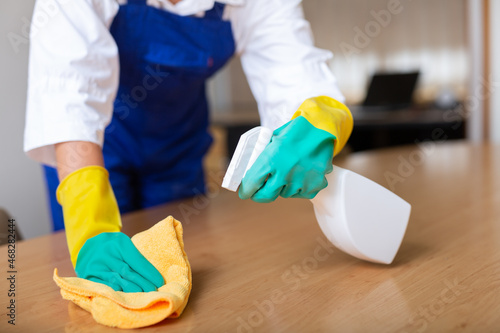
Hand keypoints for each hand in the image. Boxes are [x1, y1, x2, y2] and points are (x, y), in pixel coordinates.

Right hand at [57, 166, 162, 291]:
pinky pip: (104, 286)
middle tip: (154, 292)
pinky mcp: (88, 275)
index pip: (136, 260)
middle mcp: (106, 254)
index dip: (149, 272)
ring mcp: (96, 265)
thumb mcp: (122, 242)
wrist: (86, 243)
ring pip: (117, 281)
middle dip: (143, 284)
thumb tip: (150, 273)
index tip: (160, 282)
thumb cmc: (112, 244)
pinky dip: (116, 292)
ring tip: (143, 297)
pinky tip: (125, 298)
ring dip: (131, 291)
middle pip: (128, 272)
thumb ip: (133, 255)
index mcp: (118, 243)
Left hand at [239, 116, 334, 201]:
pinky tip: (301, 173)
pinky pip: (301, 193)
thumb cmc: (295, 132)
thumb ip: (263, 156)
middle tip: (258, 192)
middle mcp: (285, 173)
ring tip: (288, 172)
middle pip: (266, 195)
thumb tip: (251, 170)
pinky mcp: (314, 186)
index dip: (246, 190)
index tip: (244, 192)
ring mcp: (301, 181)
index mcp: (271, 159)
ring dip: (282, 187)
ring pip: (284, 194)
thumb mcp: (273, 139)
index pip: (252, 183)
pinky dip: (299, 187)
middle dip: (259, 195)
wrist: (323, 128)